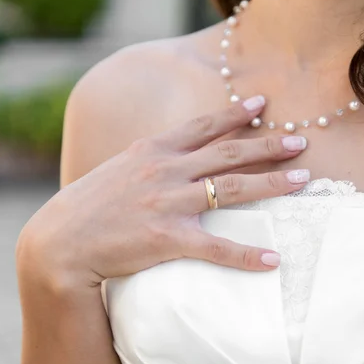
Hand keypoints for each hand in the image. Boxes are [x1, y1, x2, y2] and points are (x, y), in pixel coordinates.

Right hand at [17, 95, 308, 288]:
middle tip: (300, 142)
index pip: (203, 126)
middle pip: (228, 153)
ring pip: (232, 190)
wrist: (60, 241)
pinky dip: (246, 254)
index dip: (235, 114)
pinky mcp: (168, 239)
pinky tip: (272, 259)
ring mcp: (168, 203)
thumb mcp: (121, 168)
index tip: (263, 105)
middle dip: (268, 146)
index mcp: (153, 150)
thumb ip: (154, 158)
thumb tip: (184, 153)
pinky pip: (217, 246)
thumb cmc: (90, 204)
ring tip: (303, 181)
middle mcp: (165, 170)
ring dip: (272, 184)